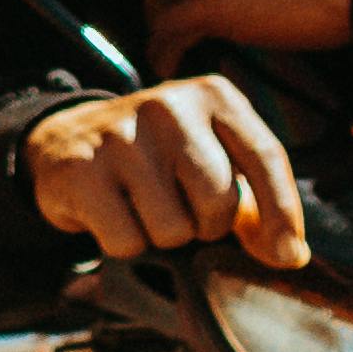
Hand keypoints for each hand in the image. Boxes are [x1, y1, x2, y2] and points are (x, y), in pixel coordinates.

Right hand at [20, 73, 313, 271]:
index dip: (282, 214)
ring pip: (172, 229)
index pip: (265, 158)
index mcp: (213, 96)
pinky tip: (112, 215)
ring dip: (162, 238)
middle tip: (184, 213)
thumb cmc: (154, 159)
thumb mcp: (207, 156)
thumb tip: (289, 255)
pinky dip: (124, 244)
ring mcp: (121, 135)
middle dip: (207, 227)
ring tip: (143, 211)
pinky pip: (126, 240)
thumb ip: (252, 199)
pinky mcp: (81, 169)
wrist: (64, 143)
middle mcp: (168, 106)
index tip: (287, 255)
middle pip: (218, 201)